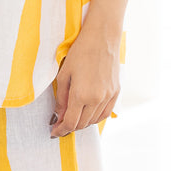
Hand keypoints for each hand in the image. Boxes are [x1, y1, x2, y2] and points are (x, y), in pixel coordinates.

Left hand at [49, 22, 119, 137]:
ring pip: (94, 121)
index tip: (54, 132)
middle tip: (60, 125)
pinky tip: (88, 114)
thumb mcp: (64, 74)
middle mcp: (97, 99)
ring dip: (82, 123)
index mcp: (81, 95)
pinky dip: (95, 118)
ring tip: (73, 119)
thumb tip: (59, 115)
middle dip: (69, 128)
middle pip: (82, 124)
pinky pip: (105, 113)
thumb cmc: (80, 52)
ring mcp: (108, 96)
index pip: (70, 122)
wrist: (102, 38)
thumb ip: (61, 98)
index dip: (60, 130)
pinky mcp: (116, 92)